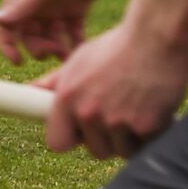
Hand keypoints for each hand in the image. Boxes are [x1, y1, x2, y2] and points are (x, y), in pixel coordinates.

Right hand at [0, 0, 125, 63]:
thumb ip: (23, 5)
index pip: (7, 25)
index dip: (8, 45)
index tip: (18, 62)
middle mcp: (37, 3)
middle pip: (31, 34)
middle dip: (38, 47)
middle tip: (54, 53)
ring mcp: (57, 6)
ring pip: (52, 36)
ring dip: (57, 48)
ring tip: (70, 57)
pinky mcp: (77, 7)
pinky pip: (73, 31)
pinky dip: (75, 42)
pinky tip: (82, 51)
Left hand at [35, 20, 187, 157]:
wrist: (156, 36)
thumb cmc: (116, 47)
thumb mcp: (78, 60)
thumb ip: (55, 82)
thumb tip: (32, 91)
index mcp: (67, 97)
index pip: (57, 143)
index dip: (72, 139)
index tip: (82, 132)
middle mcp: (88, 112)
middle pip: (95, 150)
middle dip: (107, 139)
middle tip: (119, 116)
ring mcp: (117, 121)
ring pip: (122, 152)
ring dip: (130, 139)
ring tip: (137, 111)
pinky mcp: (146, 126)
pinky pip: (146, 147)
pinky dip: (152, 136)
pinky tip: (154, 114)